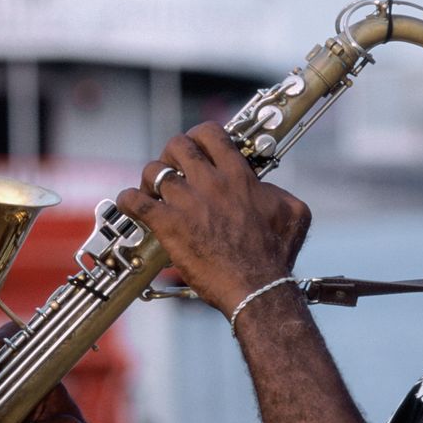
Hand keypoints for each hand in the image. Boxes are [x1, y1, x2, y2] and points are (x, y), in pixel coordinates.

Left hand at [116, 121, 310, 317]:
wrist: (257, 288)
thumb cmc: (276, 256)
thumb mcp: (293, 213)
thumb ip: (277, 192)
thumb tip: (266, 188)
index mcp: (238, 176)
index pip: (210, 133)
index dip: (198, 136)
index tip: (197, 148)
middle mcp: (210, 183)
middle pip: (177, 145)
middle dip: (172, 153)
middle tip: (174, 168)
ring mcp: (187, 202)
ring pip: (154, 170)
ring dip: (150, 178)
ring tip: (153, 190)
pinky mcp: (168, 225)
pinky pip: (136, 202)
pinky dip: (128, 200)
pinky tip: (131, 204)